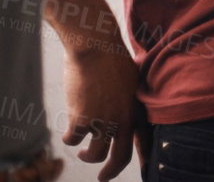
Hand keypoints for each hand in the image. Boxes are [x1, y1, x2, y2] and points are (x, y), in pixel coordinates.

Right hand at [60, 37, 142, 179]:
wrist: (94, 45)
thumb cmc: (111, 56)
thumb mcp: (131, 79)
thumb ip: (129, 99)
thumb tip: (123, 113)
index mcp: (138, 109)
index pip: (145, 141)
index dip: (145, 158)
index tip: (145, 170)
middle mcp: (123, 119)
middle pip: (120, 157)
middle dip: (111, 172)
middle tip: (104, 177)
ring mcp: (103, 122)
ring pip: (95, 154)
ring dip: (88, 157)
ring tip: (83, 152)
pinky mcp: (81, 120)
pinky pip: (73, 140)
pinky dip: (69, 139)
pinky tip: (68, 134)